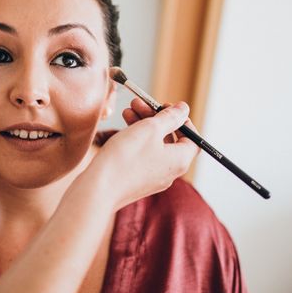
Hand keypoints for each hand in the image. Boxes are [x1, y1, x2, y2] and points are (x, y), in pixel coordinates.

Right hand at [80, 100, 199, 211]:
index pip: (193, 138)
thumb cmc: (126, 158)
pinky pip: (143, 155)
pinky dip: (136, 139)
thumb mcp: (150, 129)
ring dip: (143, 125)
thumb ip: (170, 117)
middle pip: (170, 139)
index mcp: (180, 160)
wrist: (99, 189)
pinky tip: (123, 127)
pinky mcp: (137, 180)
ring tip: (127, 110)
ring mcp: (153, 178)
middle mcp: (170, 172)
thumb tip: (184, 109)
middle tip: (140, 103)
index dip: (182, 120)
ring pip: (154, 145)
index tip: (167, 107)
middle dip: (156, 118)